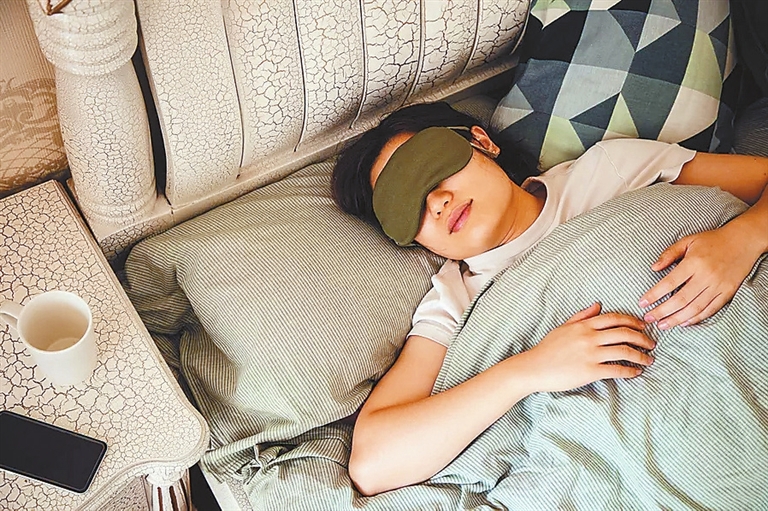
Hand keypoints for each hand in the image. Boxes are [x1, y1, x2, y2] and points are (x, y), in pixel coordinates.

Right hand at [521, 303, 654, 392]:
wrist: (534, 367)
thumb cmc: (547, 348)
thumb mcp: (563, 327)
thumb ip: (582, 316)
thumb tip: (598, 305)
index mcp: (584, 326)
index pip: (614, 318)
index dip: (632, 321)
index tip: (643, 326)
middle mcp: (589, 338)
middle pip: (624, 333)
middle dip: (642, 338)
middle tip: (651, 343)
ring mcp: (590, 354)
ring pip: (625, 351)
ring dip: (641, 356)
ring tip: (648, 359)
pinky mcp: (590, 371)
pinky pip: (617, 370)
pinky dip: (630, 371)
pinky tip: (636, 373)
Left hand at [638, 227, 756, 329]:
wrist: (743, 241)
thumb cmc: (712, 241)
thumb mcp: (688, 241)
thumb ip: (669, 254)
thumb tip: (653, 268)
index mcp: (694, 262)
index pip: (670, 283)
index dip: (654, 295)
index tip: (642, 303)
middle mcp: (706, 276)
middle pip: (681, 299)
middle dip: (662, 311)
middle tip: (649, 318)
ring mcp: (718, 285)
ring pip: (695, 307)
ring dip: (677, 319)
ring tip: (663, 325)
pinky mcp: (728, 292)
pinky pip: (711, 309)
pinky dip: (696, 318)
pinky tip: (683, 322)